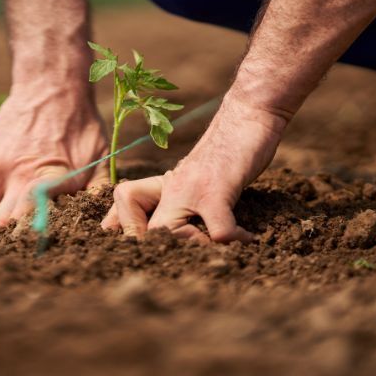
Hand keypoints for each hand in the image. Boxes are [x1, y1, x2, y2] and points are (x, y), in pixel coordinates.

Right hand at [0, 82, 108, 225]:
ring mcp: (0, 163)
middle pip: (3, 219)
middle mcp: (18, 175)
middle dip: (13, 226)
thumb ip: (98, 187)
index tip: (35, 237)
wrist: (50, 82)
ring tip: (25, 195)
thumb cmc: (81, 121)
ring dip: (7, 204)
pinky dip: (6, 177)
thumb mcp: (99, 154)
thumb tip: (103, 217)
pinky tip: (23, 160)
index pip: (29, 219)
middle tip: (26, 226)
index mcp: (48, 180)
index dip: (30, 232)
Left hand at [101, 92, 287, 241]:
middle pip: (143, 231)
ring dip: (193, 249)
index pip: (126, 210)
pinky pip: (218, 230)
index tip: (142, 252)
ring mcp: (191, 189)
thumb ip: (186, 201)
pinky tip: (248, 238)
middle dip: (159, 252)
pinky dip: (233, 240)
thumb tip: (192, 234)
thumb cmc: (228, 150)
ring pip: (167, 232)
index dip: (127, 231)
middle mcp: (171, 189)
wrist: (247, 114)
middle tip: (187, 260)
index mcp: (165, 187)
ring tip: (216, 250)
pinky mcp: (216, 188)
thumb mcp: (198, 177)